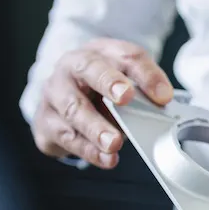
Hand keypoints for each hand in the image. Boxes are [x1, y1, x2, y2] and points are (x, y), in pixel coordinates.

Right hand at [30, 38, 173, 168]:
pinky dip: (87, 150)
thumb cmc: (97, 86)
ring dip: (95, 128)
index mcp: (97, 52)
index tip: (162, 95)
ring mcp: (54, 94)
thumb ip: (145, 84)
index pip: (125, 56)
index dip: (144, 74)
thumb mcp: (124, 79)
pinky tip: (105, 158)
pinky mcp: (45, 123)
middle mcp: (70, 68)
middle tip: (125, 98)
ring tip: (114, 143)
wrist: (62, 95)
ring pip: (73, 109)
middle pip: (89, 70)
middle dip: (107, 83)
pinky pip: (66, 137)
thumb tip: (162, 98)